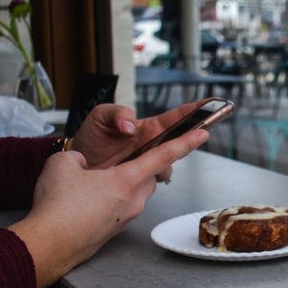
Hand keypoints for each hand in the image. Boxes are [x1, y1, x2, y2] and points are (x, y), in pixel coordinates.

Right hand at [8, 126, 209, 287]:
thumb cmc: (57, 205)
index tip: (204, 135)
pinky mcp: (114, 231)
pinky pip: (119, 208)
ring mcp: (126, 219)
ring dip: (122, 184)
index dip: (185, 143)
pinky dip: (109, 200)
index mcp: (128, 180)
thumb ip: (80, 158)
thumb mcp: (63, 163)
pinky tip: (83, 202)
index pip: (163, 156)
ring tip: (91, 182)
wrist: (48, 245)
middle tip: (118, 160)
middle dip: (139, 165)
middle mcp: (134, 200)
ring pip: (134, 193)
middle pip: (147, 176)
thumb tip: (83, 166)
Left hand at [68, 100, 208, 170]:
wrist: (74, 167)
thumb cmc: (89, 139)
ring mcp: (147, 165)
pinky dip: (148, 180)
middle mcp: (151, 147)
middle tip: (200, 134)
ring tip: (142, 163)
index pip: (175, 118)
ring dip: (162, 166)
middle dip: (191, 139)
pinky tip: (134, 177)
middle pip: (179, 144)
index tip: (213, 104)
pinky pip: (153, 183)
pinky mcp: (139, 183)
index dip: (195, 111)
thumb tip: (132, 125)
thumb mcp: (100, 117)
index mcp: (147, 129)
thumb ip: (117, 114)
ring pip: (168, 167)